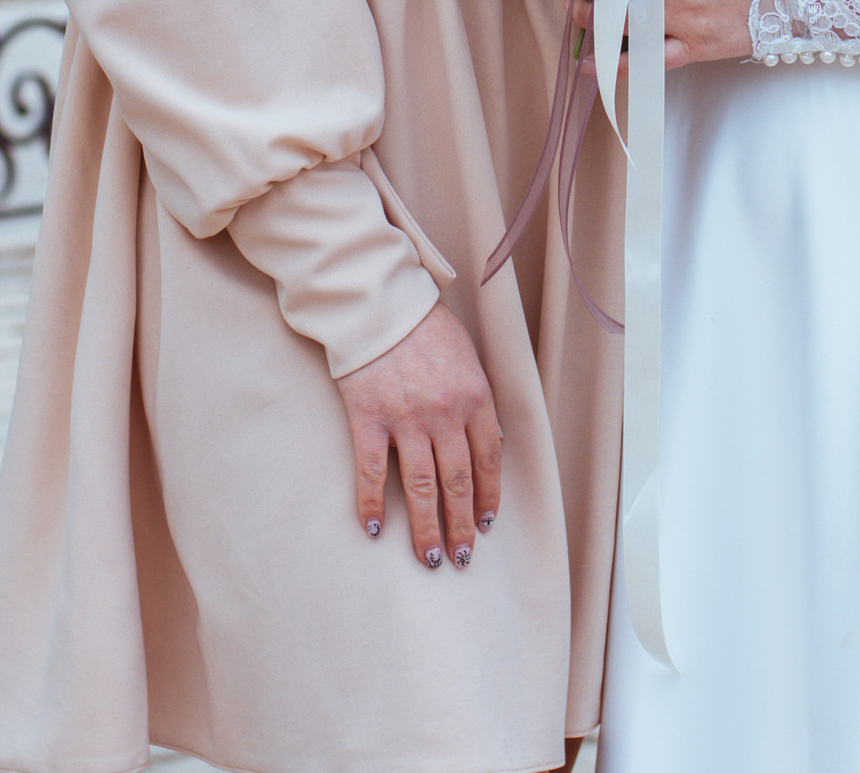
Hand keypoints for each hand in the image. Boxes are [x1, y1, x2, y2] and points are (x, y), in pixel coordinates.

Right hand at [334, 300, 501, 568]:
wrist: (380, 301)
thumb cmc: (425, 324)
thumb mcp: (467, 355)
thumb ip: (478, 398)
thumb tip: (490, 443)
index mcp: (474, 396)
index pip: (489, 459)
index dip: (488, 496)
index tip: (486, 524)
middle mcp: (445, 413)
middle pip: (458, 482)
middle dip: (462, 525)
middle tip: (461, 559)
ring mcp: (406, 418)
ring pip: (421, 487)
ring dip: (427, 528)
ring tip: (431, 559)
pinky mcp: (369, 418)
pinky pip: (372, 471)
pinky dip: (372, 503)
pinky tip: (374, 529)